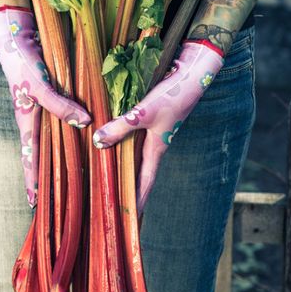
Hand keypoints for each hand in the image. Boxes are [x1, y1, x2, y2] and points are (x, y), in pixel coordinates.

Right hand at [0, 5, 90, 205]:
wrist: (16, 35)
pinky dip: (71, 129)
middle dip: (49, 175)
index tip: (36, 205)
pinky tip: (84, 133)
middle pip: (42, 153)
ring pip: (54, 137)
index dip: (33, 181)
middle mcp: (35, 118)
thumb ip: (60, 105)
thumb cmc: (22, 62)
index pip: (29, 159)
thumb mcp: (39, 86)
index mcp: (27, 121)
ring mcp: (43, 107)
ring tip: (77, 171)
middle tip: (60, 196)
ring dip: (63, 154)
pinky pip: (62, 118)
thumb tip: (84, 124)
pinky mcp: (52, 94)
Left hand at [93, 41, 223, 211]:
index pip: (146, 181)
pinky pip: (132, 133)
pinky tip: (108, 136)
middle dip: (127, 185)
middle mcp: (156, 141)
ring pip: (134, 151)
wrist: (192, 71)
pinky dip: (121, 139)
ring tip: (105, 173)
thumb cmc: (173, 94)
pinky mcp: (151, 114)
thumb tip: (97, 143)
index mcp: (157, 148)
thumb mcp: (144, 112)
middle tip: (111, 200)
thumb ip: (120, 127)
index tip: (129, 220)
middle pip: (138, 169)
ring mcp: (154, 128)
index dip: (137, 200)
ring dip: (122, 162)